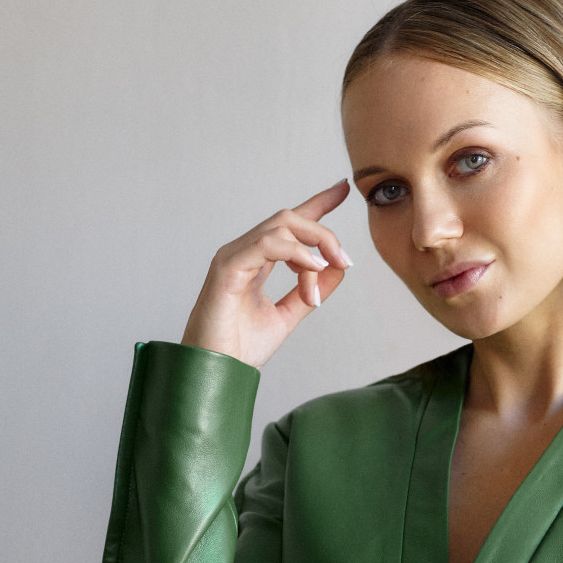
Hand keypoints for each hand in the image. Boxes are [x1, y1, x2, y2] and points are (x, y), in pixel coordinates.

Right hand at [181, 178, 352, 367]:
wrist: (217, 373)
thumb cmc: (240, 348)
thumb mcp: (288, 315)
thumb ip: (310, 291)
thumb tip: (338, 269)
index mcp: (256, 262)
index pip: (289, 225)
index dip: (316, 203)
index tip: (342, 189)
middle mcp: (243, 253)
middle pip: (289, 219)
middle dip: (324, 233)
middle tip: (346, 260)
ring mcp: (233, 257)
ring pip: (280, 226)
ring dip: (314, 245)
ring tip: (332, 269)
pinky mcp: (227, 268)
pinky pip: (266, 244)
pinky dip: (295, 253)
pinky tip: (312, 269)